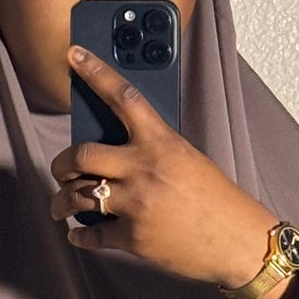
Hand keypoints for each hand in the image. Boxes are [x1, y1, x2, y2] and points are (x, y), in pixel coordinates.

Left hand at [51, 46, 292, 298]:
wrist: (237, 242)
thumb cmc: (218, 200)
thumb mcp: (188, 160)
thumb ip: (152, 150)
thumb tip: (116, 152)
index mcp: (161, 142)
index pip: (122, 96)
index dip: (95, 72)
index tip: (73, 55)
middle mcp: (143, 169)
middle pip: (81, 154)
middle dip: (62, 164)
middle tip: (60, 170)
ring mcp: (135, 204)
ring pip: (77, 196)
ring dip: (62, 201)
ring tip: (60, 205)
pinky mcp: (132, 238)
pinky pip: (91, 234)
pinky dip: (80, 235)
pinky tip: (78, 232)